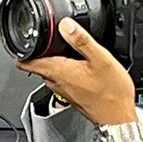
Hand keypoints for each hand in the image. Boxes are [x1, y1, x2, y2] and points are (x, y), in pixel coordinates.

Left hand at [17, 19, 138, 126]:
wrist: (118, 116)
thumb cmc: (111, 92)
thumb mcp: (100, 59)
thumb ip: (81, 40)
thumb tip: (65, 24)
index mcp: (57, 71)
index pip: (24, 62)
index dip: (23, 48)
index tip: (30, 37)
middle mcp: (55, 82)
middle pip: (37, 63)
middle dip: (41, 50)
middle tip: (52, 38)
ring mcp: (61, 89)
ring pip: (48, 70)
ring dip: (53, 59)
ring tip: (67, 49)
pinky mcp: (70, 94)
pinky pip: (60, 77)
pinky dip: (64, 68)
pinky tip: (78, 64)